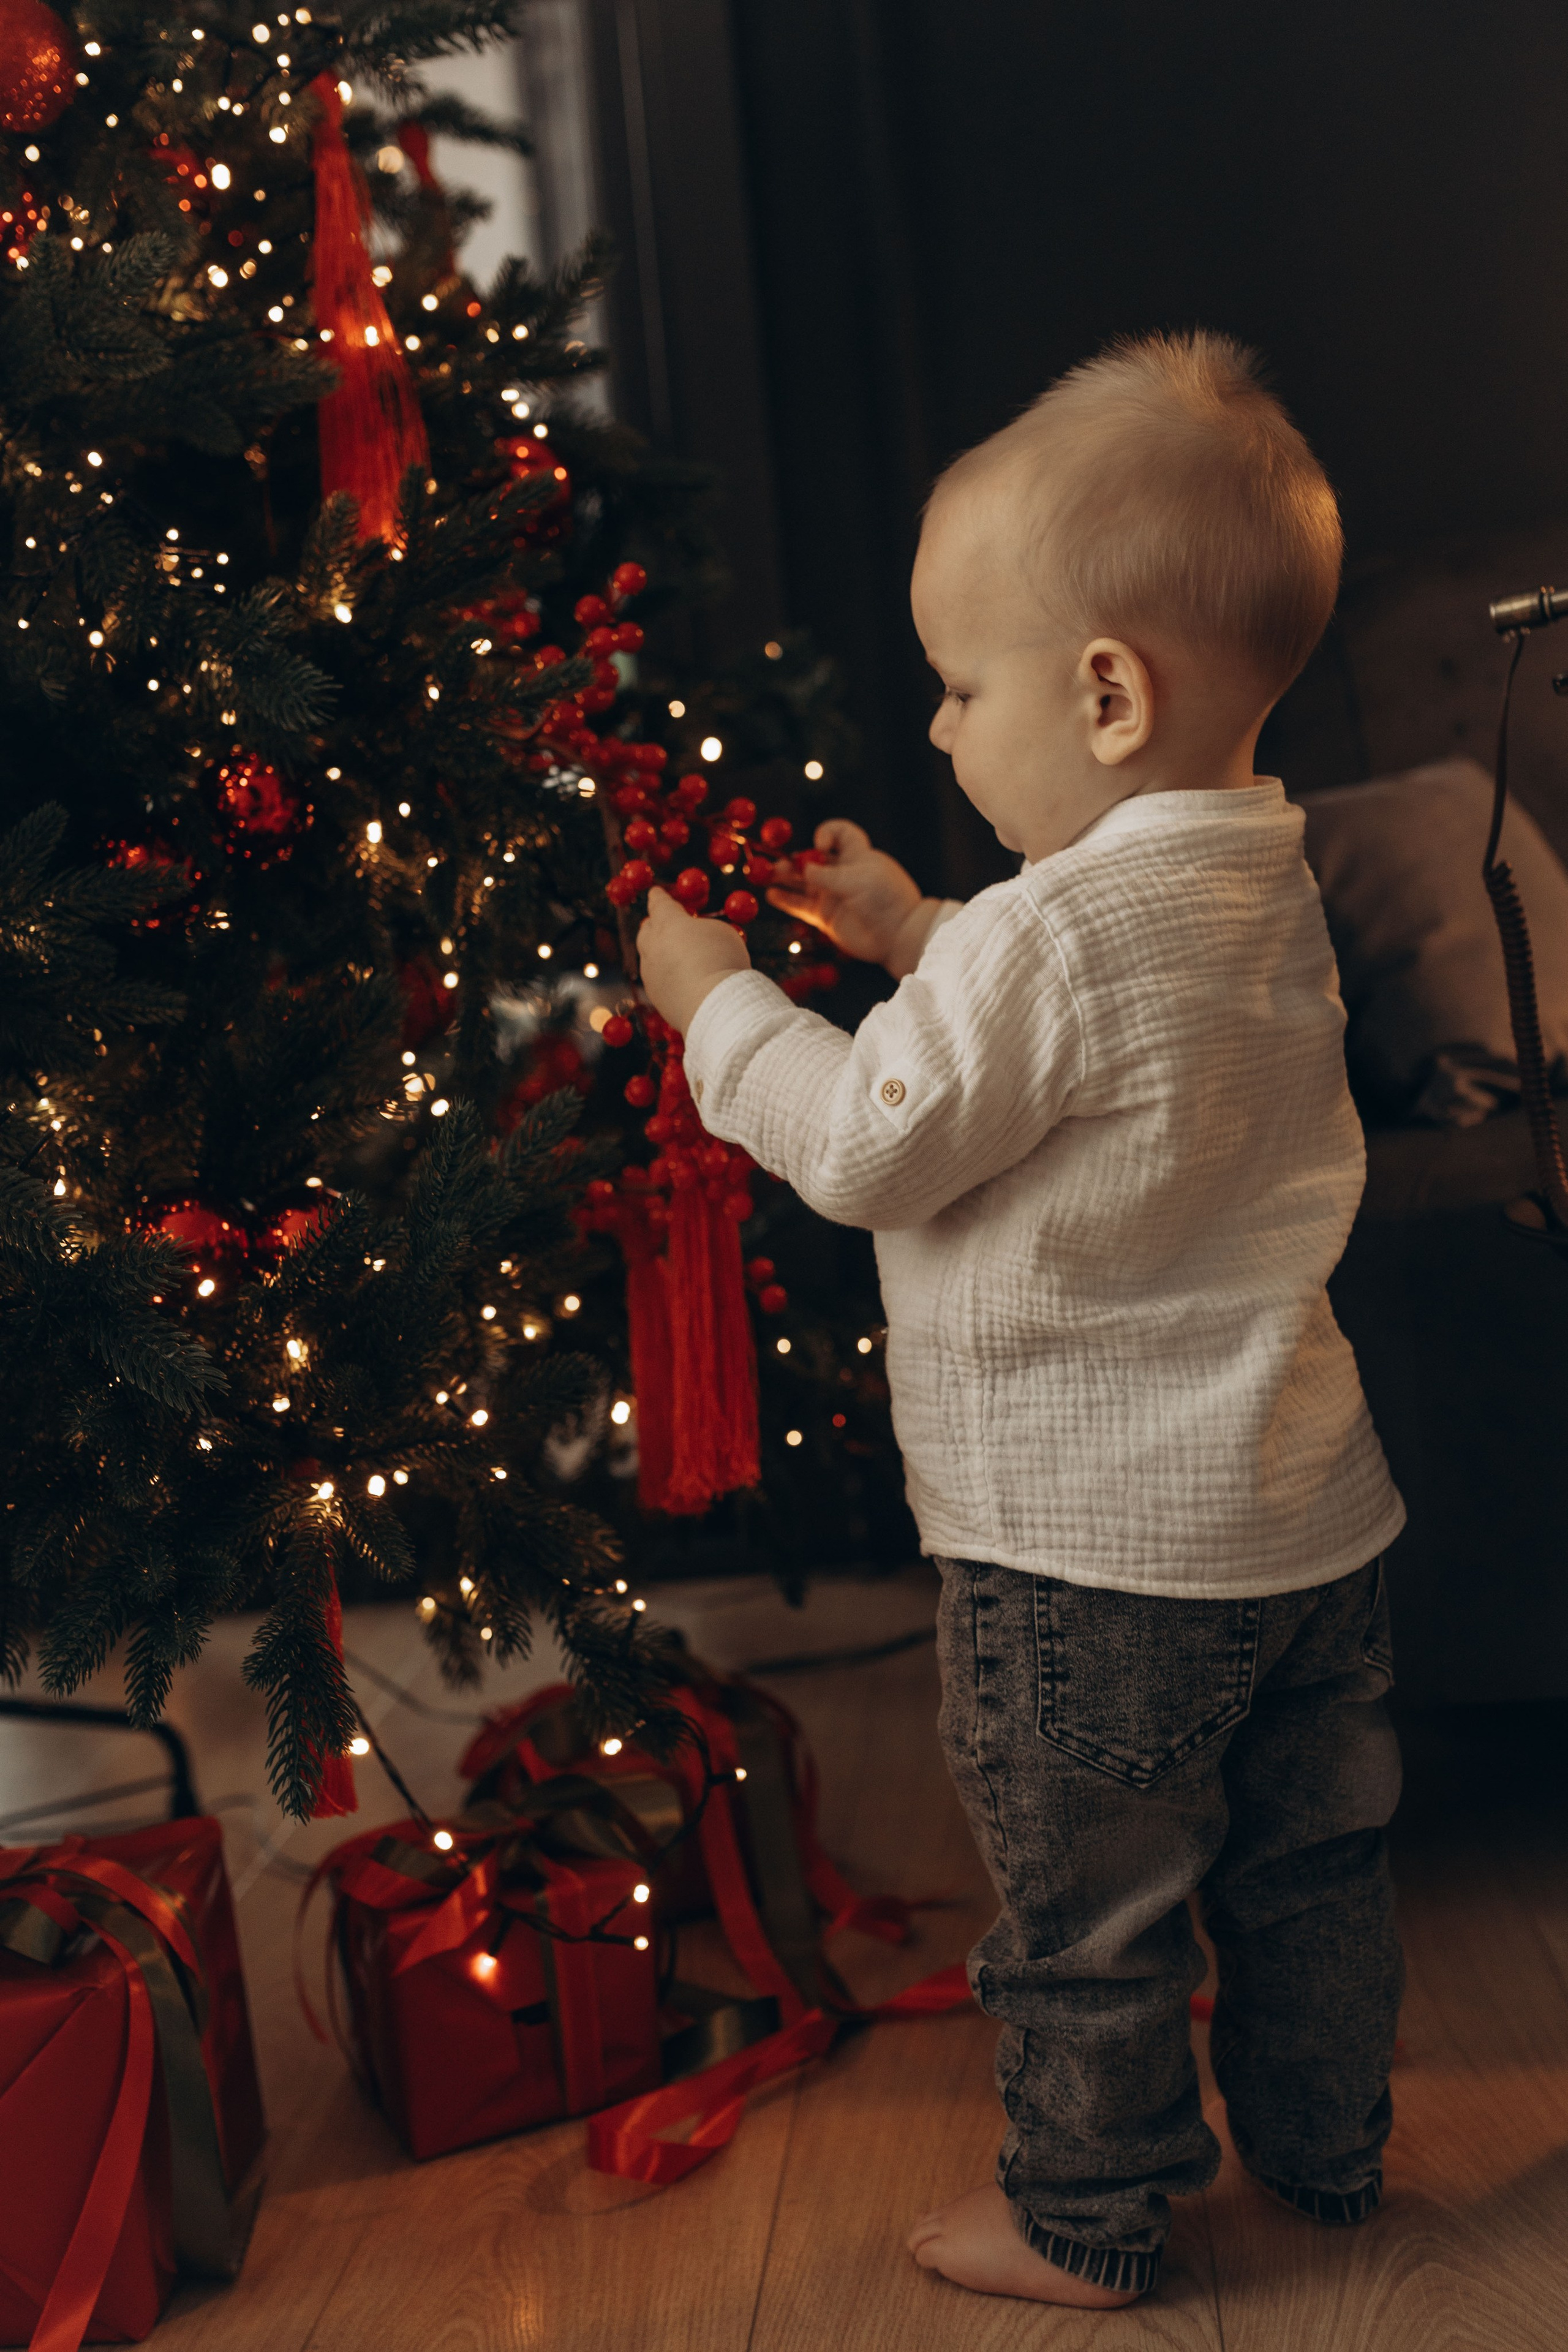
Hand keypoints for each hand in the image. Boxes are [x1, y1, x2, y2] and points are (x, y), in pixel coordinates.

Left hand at [636, 887, 750, 1033]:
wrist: (713, 1004)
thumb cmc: (722, 961)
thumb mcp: (722, 932)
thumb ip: (703, 927)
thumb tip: (694, 934)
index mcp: (668, 922)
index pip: (659, 903)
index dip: (659, 897)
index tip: (656, 893)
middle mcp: (652, 945)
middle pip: (647, 929)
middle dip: (656, 924)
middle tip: (668, 926)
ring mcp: (650, 971)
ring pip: (649, 955)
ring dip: (660, 952)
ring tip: (678, 955)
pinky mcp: (654, 994)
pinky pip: (657, 979)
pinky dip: (666, 975)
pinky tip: (682, 980)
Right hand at [767, 819, 942, 976]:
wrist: (897, 936)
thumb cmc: (885, 900)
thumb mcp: (856, 880)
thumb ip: (825, 876)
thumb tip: (801, 869)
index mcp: (857, 855)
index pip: (841, 833)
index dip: (828, 833)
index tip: (820, 844)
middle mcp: (842, 873)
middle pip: (813, 859)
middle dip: (795, 859)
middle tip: (777, 864)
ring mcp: (833, 894)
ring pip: (802, 882)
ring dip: (784, 877)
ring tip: (766, 875)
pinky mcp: (826, 916)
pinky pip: (801, 905)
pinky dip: (786, 899)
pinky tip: (771, 894)